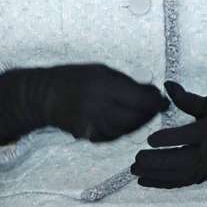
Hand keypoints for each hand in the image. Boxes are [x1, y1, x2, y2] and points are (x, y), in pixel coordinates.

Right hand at [0, 63, 167, 144]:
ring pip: (126, 130)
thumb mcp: (101, 70)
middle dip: (149, 113)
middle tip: (157, 107)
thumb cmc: (75, 77)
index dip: (155, 101)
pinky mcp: (86, 135)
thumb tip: (153, 93)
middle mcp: (98, 106)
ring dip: (138, 124)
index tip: (163, 99)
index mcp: (103, 85)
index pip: (140, 99)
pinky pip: (112, 136)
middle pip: (135, 117)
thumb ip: (126, 82)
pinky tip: (125, 122)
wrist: (43, 95)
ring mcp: (91, 123)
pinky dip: (123, 131)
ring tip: (143, 114)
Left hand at [131, 81, 206, 187]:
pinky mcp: (202, 177)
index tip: (150, 139)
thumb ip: (187, 99)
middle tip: (136, 159)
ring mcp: (206, 168)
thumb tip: (168, 84)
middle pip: (181, 160)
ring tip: (135, 171)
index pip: (188, 137)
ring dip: (156, 175)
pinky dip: (162, 184)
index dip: (169, 139)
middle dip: (158, 162)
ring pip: (178, 175)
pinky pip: (181, 183)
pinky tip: (144, 181)